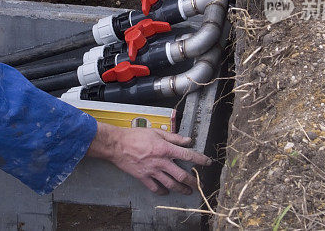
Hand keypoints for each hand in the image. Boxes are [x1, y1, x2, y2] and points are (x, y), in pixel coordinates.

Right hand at [86, 122, 212, 194]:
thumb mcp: (156, 132)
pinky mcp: (143, 177)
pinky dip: (162, 192)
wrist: (117, 145)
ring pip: (170, 184)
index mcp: (165, 149)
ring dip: (181, 189)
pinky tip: (166, 191)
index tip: (207, 162)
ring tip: (187, 191)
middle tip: (198, 184)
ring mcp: (152, 171)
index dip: (200, 160)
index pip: (188, 155)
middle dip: (192, 181)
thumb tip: (188, 140)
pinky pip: (155, 188)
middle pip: (181, 175)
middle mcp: (161, 162)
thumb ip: (173, 137)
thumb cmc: (135, 136)